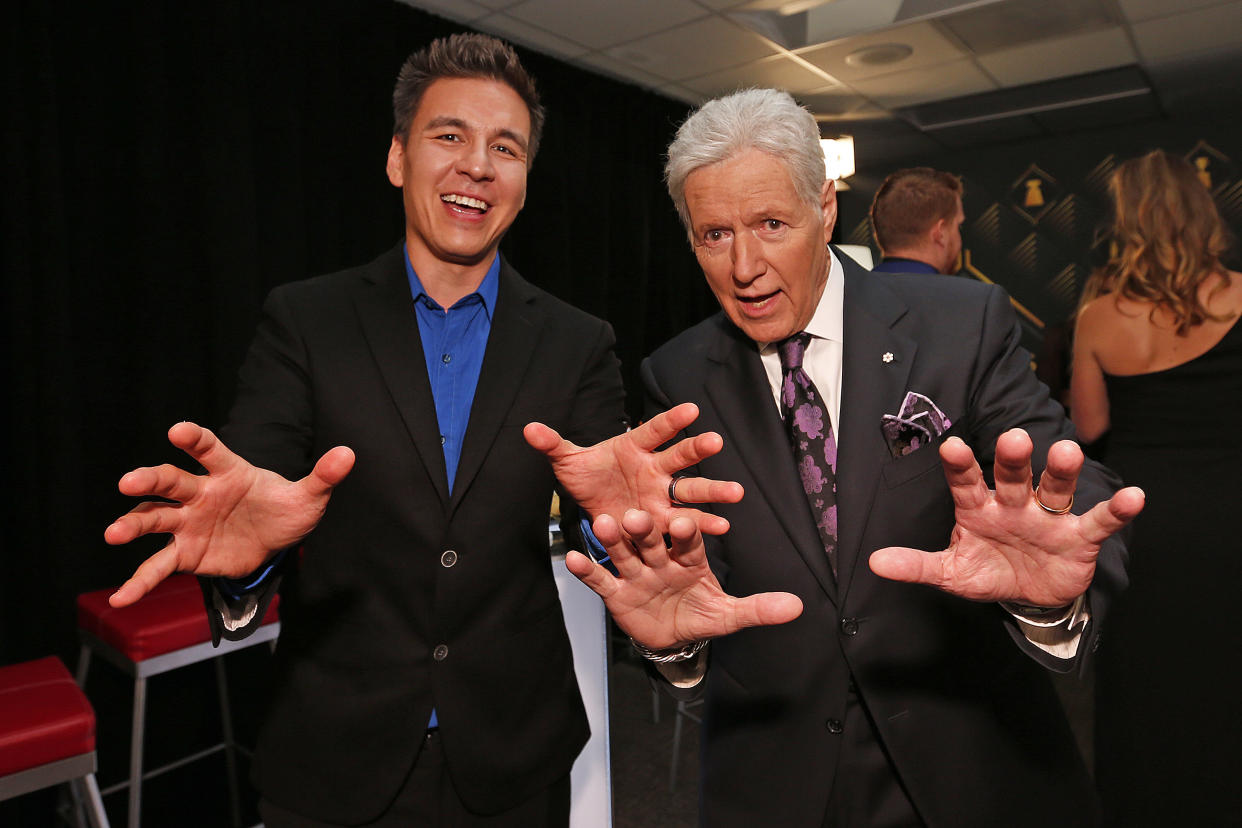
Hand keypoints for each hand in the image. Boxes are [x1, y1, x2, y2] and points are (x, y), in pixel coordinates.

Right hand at [104, 422, 353, 607]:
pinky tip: (120, 599)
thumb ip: (323, 475)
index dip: (195, 439)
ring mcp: (188, 523)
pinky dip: (138, 582)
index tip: (178, 430)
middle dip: (149, 480)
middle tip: (128, 481)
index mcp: (229, 472)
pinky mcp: (186, 553)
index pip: (209, 450)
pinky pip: (158, 567)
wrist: (275, 541)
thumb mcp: (310, 495)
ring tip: (113, 534)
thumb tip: (348, 454)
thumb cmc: (285, 509)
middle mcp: (201, 493)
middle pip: (171, 482)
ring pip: (154, 519)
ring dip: (132, 525)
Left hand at [524, 402, 742, 535]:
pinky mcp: (663, 521)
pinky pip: (686, 523)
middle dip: (697, 450)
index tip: (691, 410)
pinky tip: (722, 528)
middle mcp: (654, 468)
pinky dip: (703, 526)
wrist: (593, 509)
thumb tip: (528, 428)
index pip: (653, 430)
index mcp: (633, 447)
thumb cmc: (586, 478)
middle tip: (715, 441)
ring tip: (735, 493)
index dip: (671, 420)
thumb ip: (552, 444)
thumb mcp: (567, 462)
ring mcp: (662, 495)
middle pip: (678, 457)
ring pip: (690, 490)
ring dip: (713, 491)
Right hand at [567, 509, 801, 648]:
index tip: (685, 522)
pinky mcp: (615, 591)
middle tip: (634, 514)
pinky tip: (570, 559)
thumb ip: (759, 609)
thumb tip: (797, 607)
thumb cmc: (700, 615)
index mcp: (690, 558)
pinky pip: (599, 580)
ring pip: (622, 552)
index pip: (689, 541)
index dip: (687, 532)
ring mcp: (636, 573)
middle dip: (643, 529)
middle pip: (651, 540)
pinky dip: (586, 570)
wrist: (672, 636)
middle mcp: (660, 559)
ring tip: (600, 524)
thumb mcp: (729, 616)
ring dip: (612, 540)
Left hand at [869, 428, 1143, 606]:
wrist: (1029, 595)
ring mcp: (1048, 518)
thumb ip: (917, 565)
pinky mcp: (1079, 538)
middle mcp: (1014, 503)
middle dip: (1015, 459)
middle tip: (1015, 438)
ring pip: (1056, 489)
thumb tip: (874, 563)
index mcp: (978, 508)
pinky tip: (1133, 496)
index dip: (961, 465)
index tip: (952, 445)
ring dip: (1062, 471)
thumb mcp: (951, 572)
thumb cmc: (986, 570)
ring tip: (1068, 451)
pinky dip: (1116, 510)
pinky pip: (1099, 521)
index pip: (966, 482)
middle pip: (1014, 476)